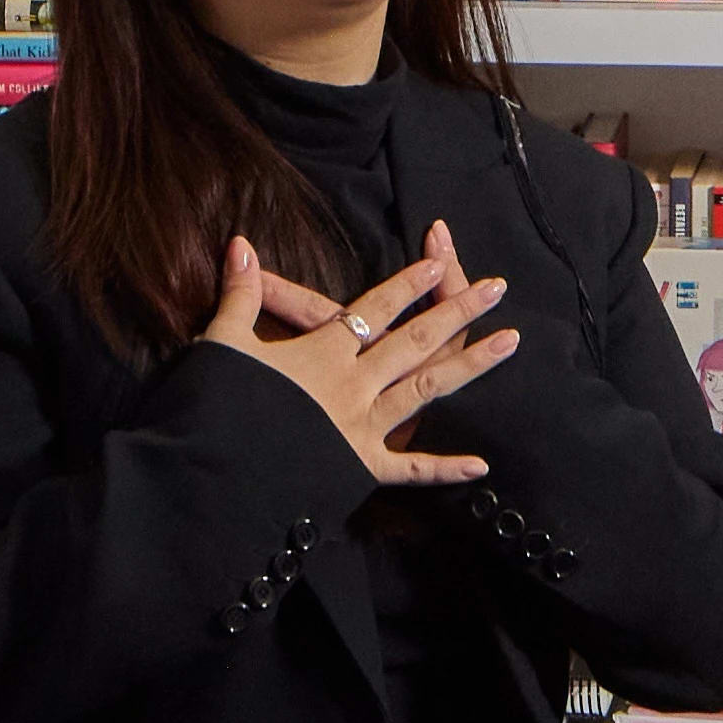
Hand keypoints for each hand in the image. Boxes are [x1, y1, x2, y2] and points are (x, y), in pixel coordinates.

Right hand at [196, 224, 519, 484]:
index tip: (438, 259)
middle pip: (415, 340)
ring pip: (427, 389)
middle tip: (498, 287)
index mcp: (322, 354)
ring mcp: (362, 428)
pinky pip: (410, 469)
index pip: (372, 310)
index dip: (405, 284)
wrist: (212, 478)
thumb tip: (239, 243)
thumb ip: (240, 294)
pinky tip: (481, 464)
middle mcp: (353, 386)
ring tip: (509, 341)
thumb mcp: (222, 344)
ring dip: (471, 365)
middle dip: (457, 310)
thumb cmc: (214, 410)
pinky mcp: (360, 470)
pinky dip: (444, 468)